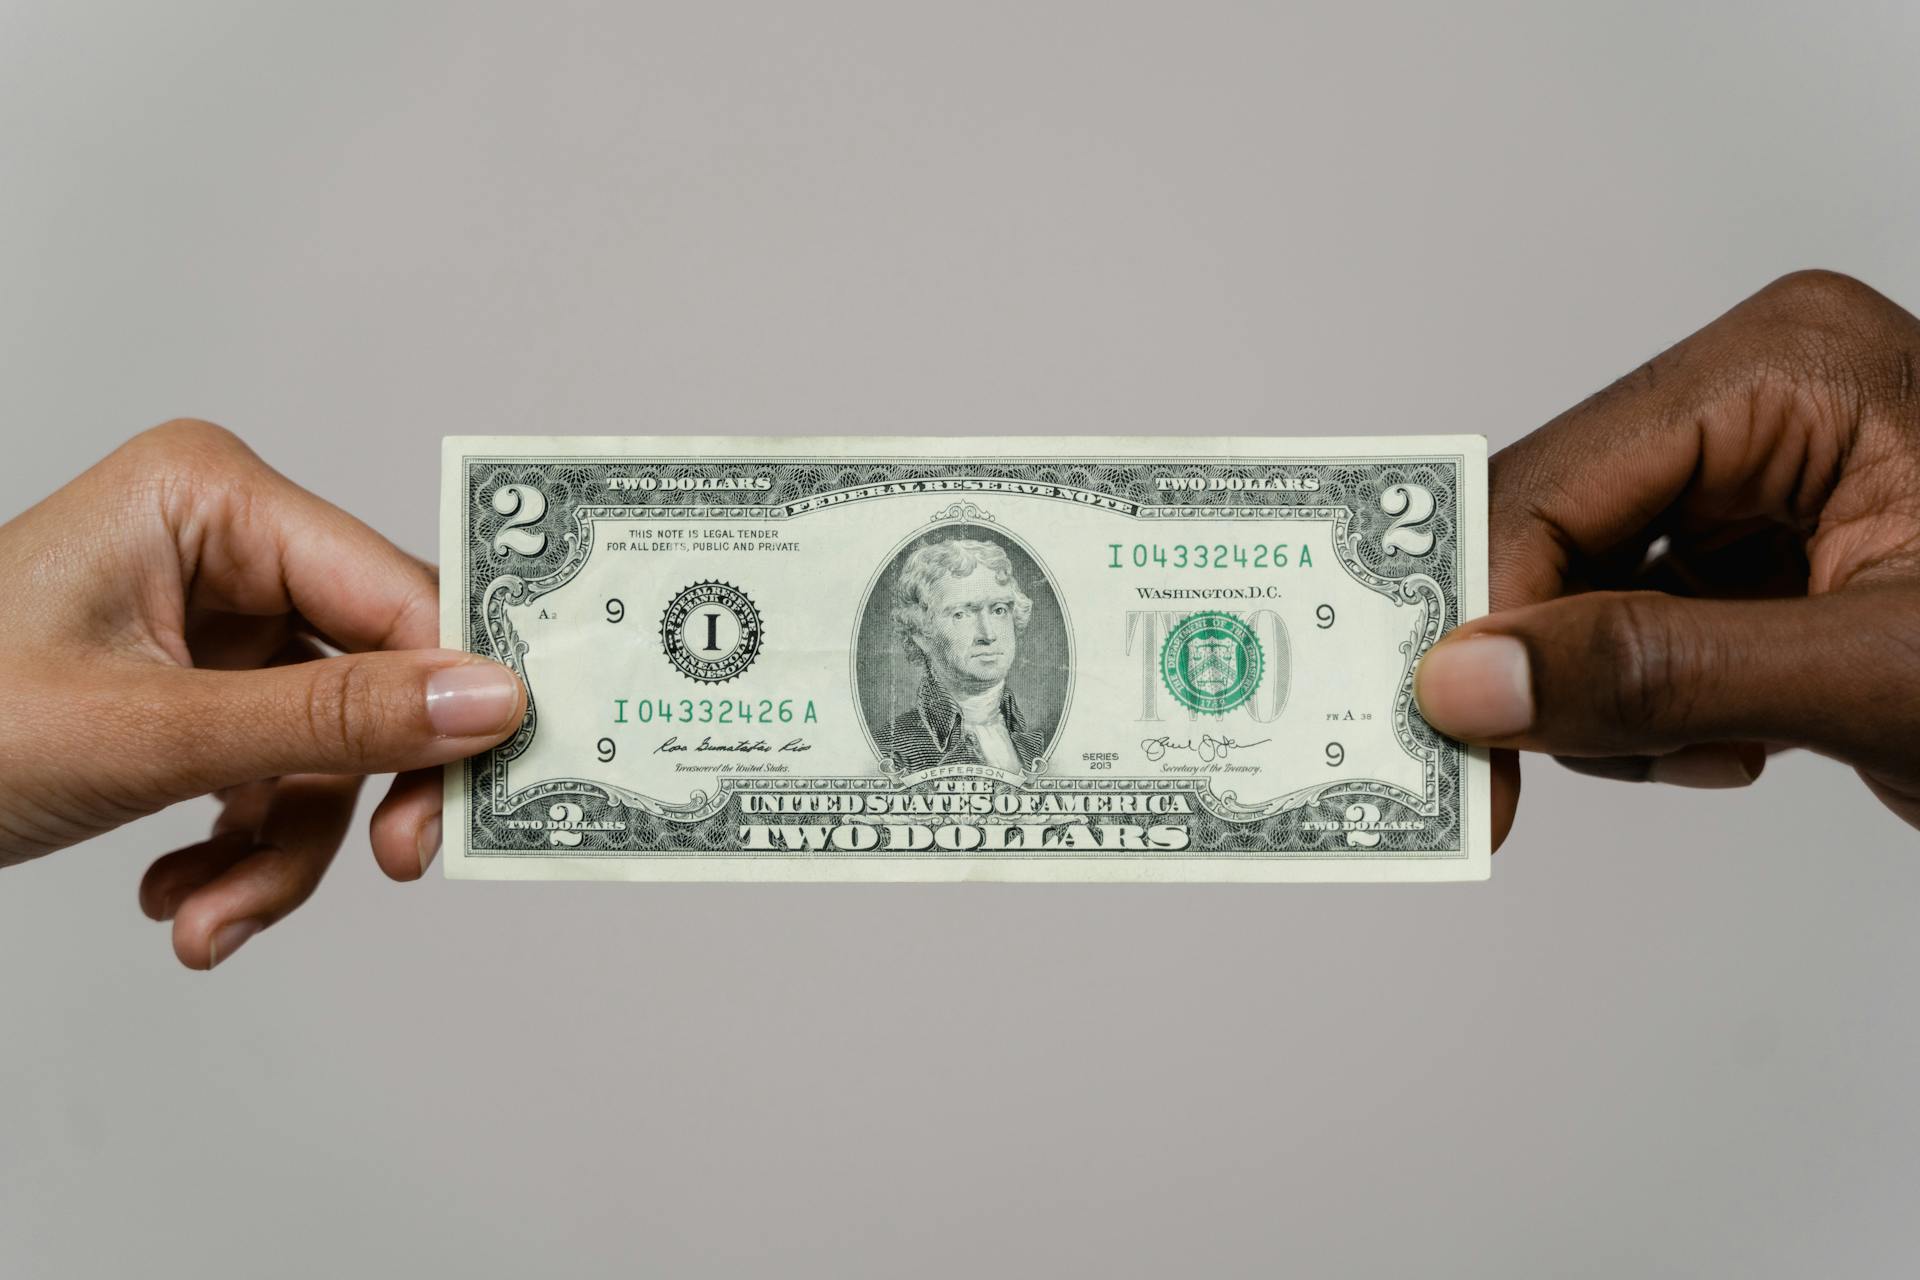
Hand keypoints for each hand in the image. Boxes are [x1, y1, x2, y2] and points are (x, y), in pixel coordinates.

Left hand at [0, 421, 524, 966]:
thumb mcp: (144, 734)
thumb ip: (330, 724)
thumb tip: (490, 703)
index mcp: (214, 499)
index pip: (393, 590)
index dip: (452, 691)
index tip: (494, 787)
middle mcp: (228, 546)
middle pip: (374, 676)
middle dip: (352, 795)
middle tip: (394, 865)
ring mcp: (216, 623)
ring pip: (327, 749)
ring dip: (280, 851)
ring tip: (206, 921)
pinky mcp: (200, 691)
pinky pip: (275, 775)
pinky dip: (240, 851)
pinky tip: (177, 897)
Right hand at [1415, 270, 1919, 846]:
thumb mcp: (1878, 678)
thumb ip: (1660, 673)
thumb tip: (1467, 681)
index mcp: (1789, 368)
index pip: (1564, 478)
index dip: (1484, 611)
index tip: (1440, 738)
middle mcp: (1758, 398)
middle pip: (1555, 527)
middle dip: (1542, 656)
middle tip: (1515, 775)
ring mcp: (1757, 472)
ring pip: (1577, 586)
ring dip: (1609, 695)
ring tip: (1722, 750)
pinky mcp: (1757, 548)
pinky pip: (1630, 622)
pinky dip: (1651, 705)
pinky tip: (1739, 739)